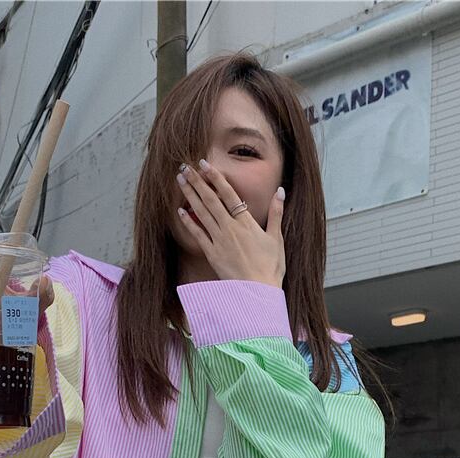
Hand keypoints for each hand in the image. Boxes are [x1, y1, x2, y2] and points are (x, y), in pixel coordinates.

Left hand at [176, 160, 285, 287]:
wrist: (258, 292)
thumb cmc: (270, 267)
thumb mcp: (277, 239)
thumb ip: (276, 214)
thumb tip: (280, 191)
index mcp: (246, 222)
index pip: (228, 194)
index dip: (215, 177)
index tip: (204, 164)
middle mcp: (230, 228)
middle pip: (210, 200)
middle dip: (197, 182)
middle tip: (185, 166)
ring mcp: (220, 241)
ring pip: (202, 213)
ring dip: (190, 196)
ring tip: (180, 181)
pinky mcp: (212, 254)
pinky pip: (198, 235)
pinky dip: (189, 222)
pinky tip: (180, 211)